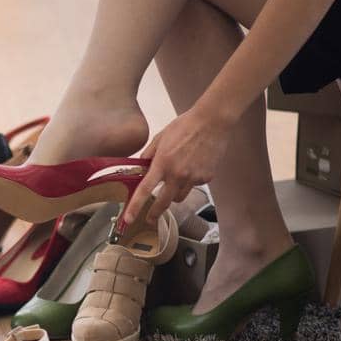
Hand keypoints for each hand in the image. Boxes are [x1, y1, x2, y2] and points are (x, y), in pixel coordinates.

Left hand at [119, 107, 230, 232]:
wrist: (212, 122)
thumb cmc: (185, 126)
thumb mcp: (160, 138)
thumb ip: (148, 155)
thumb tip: (140, 167)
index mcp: (162, 163)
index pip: (145, 190)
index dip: (135, 206)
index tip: (128, 218)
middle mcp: (177, 174)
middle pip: (163, 203)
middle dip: (154, 213)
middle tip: (149, 219)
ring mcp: (194, 177)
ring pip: (179, 196)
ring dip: (173, 194)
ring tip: (176, 179)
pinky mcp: (207, 178)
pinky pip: (194, 186)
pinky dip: (191, 181)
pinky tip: (194, 165)